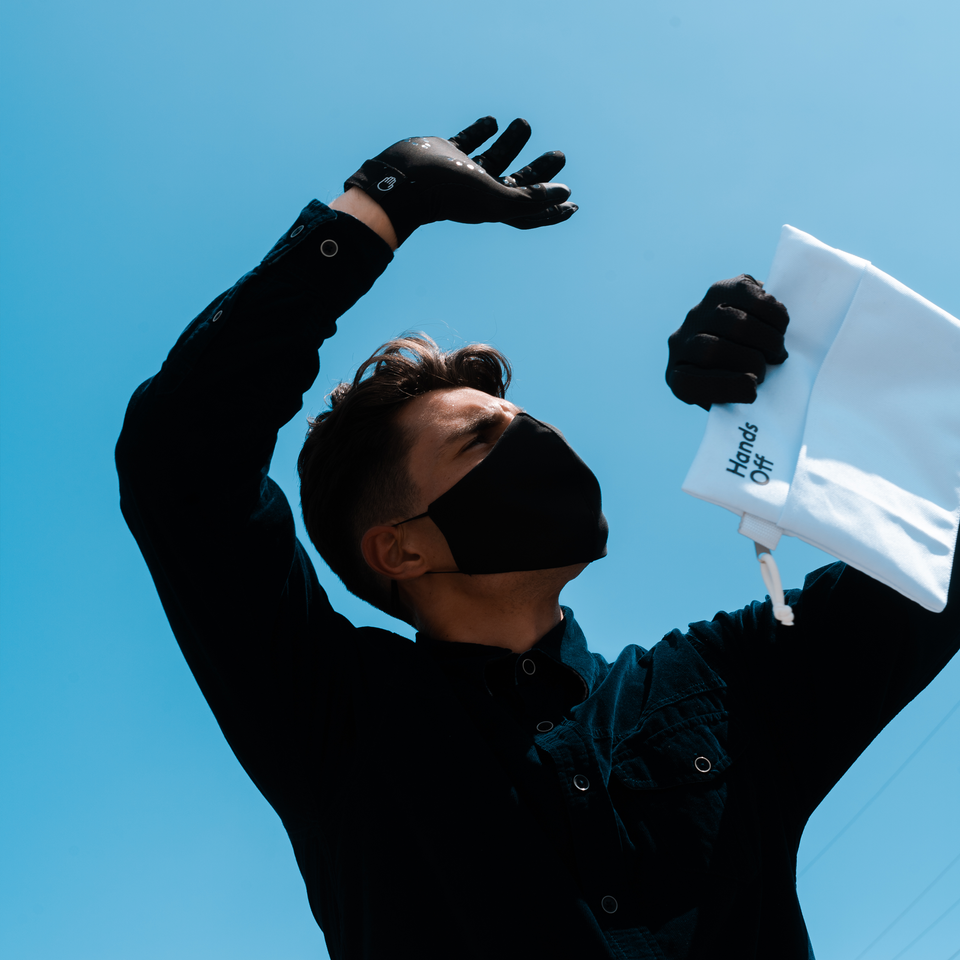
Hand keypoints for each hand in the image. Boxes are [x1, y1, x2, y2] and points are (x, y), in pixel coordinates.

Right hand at [344, 116, 575, 244]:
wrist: (403, 178)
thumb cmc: (449, 192)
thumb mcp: (495, 197)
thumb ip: (531, 198)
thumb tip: (564, 193)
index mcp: (493, 206)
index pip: (530, 213)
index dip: (552, 211)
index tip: (573, 203)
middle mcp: (480, 191)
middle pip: (518, 183)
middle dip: (540, 171)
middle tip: (560, 155)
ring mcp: (463, 173)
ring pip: (495, 158)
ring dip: (513, 143)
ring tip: (525, 124)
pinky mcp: (446, 153)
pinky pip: (468, 141)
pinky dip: (481, 131)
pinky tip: (493, 121)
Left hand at [666, 274, 789, 408]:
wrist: (743, 341)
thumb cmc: (740, 378)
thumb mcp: (732, 398)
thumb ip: (735, 400)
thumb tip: (752, 391)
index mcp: (677, 376)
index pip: (686, 384)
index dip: (721, 388)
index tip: (753, 391)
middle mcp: (680, 342)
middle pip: (713, 350)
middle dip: (752, 361)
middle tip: (773, 366)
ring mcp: (698, 312)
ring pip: (734, 322)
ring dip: (767, 338)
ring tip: (777, 350)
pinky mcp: (721, 288)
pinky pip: (749, 296)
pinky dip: (772, 313)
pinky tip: (779, 326)